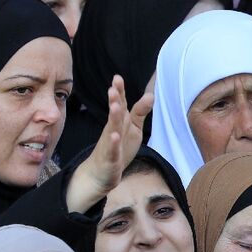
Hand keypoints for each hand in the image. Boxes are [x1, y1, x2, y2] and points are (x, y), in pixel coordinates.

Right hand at [66, 75, 153, 212]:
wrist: (100, 173)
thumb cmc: (117, 147)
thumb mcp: (132, 128)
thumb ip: (140, 112)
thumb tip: (151, 95)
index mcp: (119, 122)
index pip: (119, 105)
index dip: (119, 92)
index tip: (117, 77)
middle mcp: (113, 130)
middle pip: (115, 114)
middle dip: (114, 101)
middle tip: (113, 87)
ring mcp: (111, 144)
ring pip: (112, 129)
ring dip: (114, 118)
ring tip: (115, 106)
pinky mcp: (111, 159)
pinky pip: (112, 150)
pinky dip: (113, 143)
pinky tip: (114, 136)